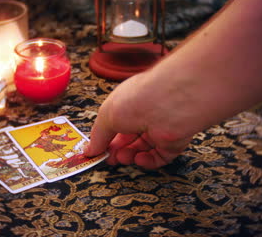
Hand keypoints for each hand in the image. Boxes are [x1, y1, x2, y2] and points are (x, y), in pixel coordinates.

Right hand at [84, 69, 199, 168]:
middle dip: (117, 150)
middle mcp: (146, 115)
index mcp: (129, 104)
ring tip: (122, 157)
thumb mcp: (106, 116)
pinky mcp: (172, 143)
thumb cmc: (137, 100)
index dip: (106, 138)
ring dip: (129, 155)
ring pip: (143, 149)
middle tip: (108, 158)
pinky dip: (147, 161)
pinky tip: (139, 158)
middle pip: (129, 139)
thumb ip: (98, 136)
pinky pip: (159, 157)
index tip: (97, 150)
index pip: (117, 124)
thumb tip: (89, 151)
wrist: (167, 104)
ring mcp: (160, 129)